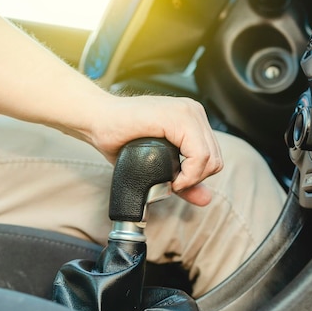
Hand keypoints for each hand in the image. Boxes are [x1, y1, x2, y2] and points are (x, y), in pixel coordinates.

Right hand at [88, 95, 223, 205]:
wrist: (96, 121)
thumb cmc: (120, 139)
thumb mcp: (159, 165)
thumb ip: (185, 180)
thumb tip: (206, 199)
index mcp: (193, 118)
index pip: (214, 156)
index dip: (197, 178)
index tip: (175, 184)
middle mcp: (193, 111)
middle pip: (215, 159)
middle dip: (195, 180)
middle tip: (170, 183)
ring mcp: (186, 111)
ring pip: (210, 158)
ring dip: (191, 178)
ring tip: (169, 180)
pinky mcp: (176, 117)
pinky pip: (199, 155)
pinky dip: (188, 174)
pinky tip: (171, 178)